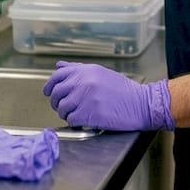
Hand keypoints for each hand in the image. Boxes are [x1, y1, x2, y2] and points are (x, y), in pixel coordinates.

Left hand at [42, 61, 173, 130]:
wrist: (141, 104)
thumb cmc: (124, 91)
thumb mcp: (101, 73)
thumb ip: (79, 70)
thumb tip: (59, 66)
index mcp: (86, 70)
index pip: (58, 75)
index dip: (50, 85)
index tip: (48, 92)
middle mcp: (83, 82)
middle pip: (57, 93)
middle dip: (57, 102)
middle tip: (63, 107)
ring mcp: (85, 97)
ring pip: (62, 108)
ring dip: (66, 113)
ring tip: (76, 114)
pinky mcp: (88, 113)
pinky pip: (71, 119)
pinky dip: (74, 122)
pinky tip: (83, 120)